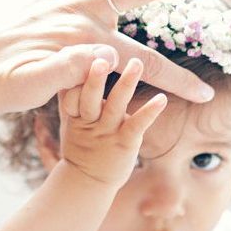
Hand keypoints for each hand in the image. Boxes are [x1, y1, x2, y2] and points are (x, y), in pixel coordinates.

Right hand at [57, 58, 166, 186]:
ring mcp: (107, 131)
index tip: (79, 49)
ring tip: (137, 63)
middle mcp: (89, 120)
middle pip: (89, 96)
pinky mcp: (125, 142)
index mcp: (74, 113)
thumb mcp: (69, 119)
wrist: (87, 182)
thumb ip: (70, 95)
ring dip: (127, 84)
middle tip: (102, 56)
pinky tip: (162, 99)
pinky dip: (150, 112)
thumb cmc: (81, 144)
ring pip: (116, 105)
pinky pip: (138, 125)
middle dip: (94, 77)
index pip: (70, 90)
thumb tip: (68, 63)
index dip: (74, 72)